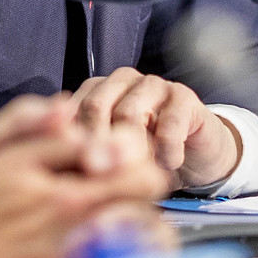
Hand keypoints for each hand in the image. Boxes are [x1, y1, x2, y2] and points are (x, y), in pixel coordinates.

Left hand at [73, 67, 239, 188]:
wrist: (198, 155)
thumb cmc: (148, 156)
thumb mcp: (113, 159)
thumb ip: (89, 156)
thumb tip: (59, 172)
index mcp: (97, 90)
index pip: (70, 109)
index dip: (68, 143)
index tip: (72, 174)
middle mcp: (121, 80)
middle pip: (95, 106)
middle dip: (96, 146)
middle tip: (103, 178)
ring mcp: (153, 85)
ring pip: (129, 114)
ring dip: (132, 152)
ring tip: (140, 175)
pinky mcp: (184, 97)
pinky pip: (168, 124)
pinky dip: (166, 152)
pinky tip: (169, 165)